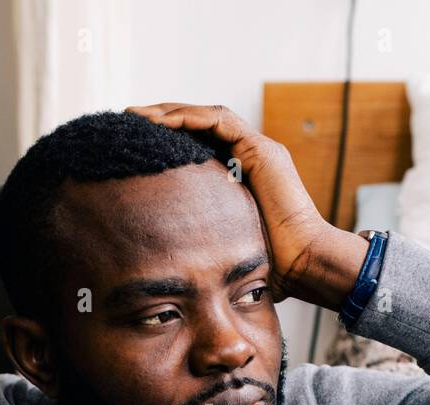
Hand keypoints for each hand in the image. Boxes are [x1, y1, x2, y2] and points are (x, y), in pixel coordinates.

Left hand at [124, 103, 367, 308]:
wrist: (302, 264)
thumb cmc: (270, 266)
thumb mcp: (221, 246)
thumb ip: (202, 241)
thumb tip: (168, 266)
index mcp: (239, 174)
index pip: (197, 143)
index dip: (165, 138)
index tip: (132, 142)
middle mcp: (249, 156)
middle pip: (198, 125)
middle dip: (161, 118)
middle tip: (126, 119)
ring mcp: (257, 150)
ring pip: (206, 117)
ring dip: (170, 112)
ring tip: (137, 116)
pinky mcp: (261, 150)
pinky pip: (219, 122)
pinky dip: (189, 118)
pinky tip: (161, 121)